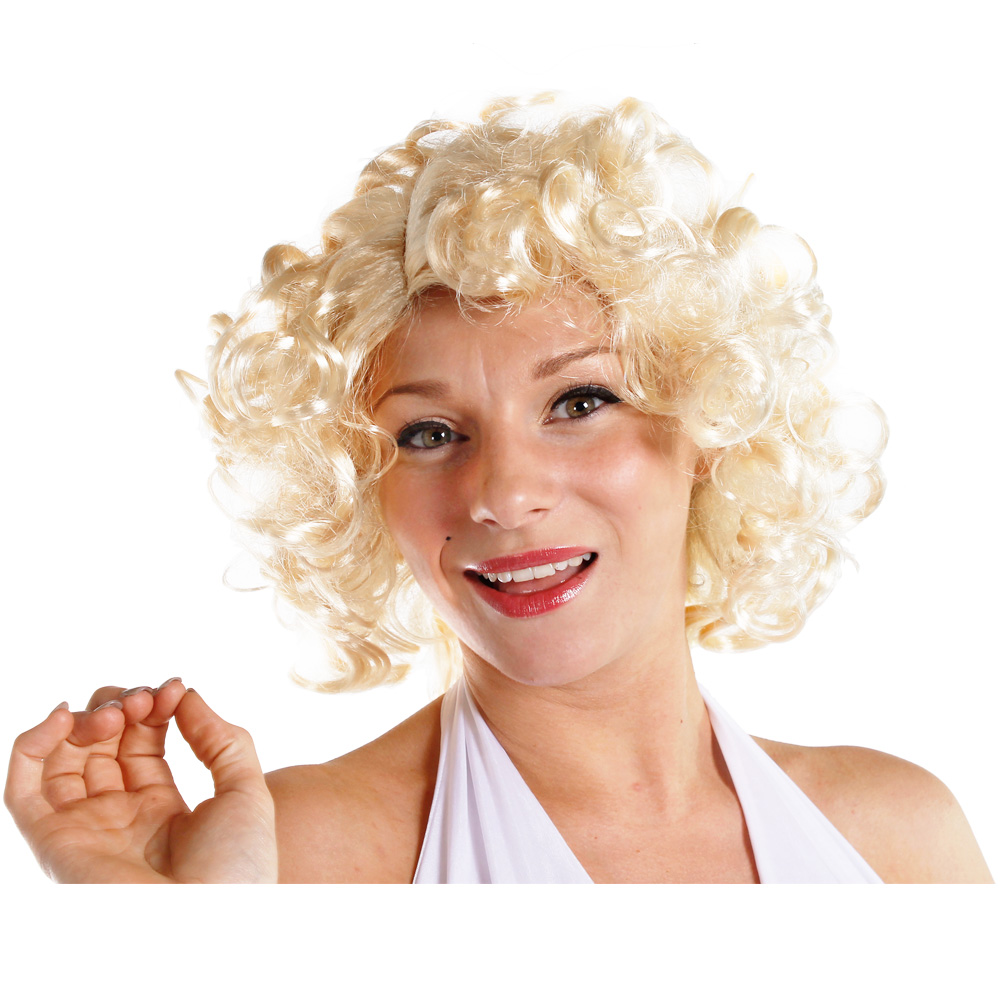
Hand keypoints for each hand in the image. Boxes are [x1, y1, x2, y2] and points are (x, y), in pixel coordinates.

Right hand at [5, 680, 276, 882]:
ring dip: (85, 719)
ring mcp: (85, 828)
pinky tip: (63, 717)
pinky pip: (23, 788)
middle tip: (145, 699)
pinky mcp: (53, 841)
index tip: (175, 688)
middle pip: (101, 745)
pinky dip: (33, 744)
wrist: (211, 924)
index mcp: (163, 809)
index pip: (143, 742)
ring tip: (119, 711)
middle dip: (121, 707)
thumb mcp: (245, 791)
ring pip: (62, 758)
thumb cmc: (238, 869)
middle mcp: (118, 817)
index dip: (155, 707)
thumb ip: (220, 738)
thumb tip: (185, 695)